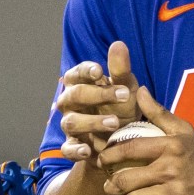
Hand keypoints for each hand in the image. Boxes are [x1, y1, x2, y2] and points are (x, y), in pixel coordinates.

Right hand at [56, 41, 141, 164]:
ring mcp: (70, 124)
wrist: (123, 138)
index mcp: (80, 83)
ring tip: (115, 124)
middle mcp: (70, 102)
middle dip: (97, 95)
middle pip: (74, 95)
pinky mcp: (72, 146)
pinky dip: (75, 150)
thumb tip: (118, 44)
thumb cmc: (121, 105)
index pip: (76, 73)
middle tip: (123, 96)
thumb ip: (121, 69)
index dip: (85, 71)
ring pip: (71, 122)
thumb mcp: (126, 87)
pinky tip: (88, 150)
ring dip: (92, 122)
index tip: (99, 71)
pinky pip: (67, 149)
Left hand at [100, 86, 193, 194]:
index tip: (102, 158)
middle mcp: (171, 169)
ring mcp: (173, 193)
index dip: (109, 154)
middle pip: (125, 179)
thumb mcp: (184, 131)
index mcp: (172, 146)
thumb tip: (139, 91)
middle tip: (108, 184)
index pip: (130, 148)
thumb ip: (159, 112)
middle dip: (110, 184)